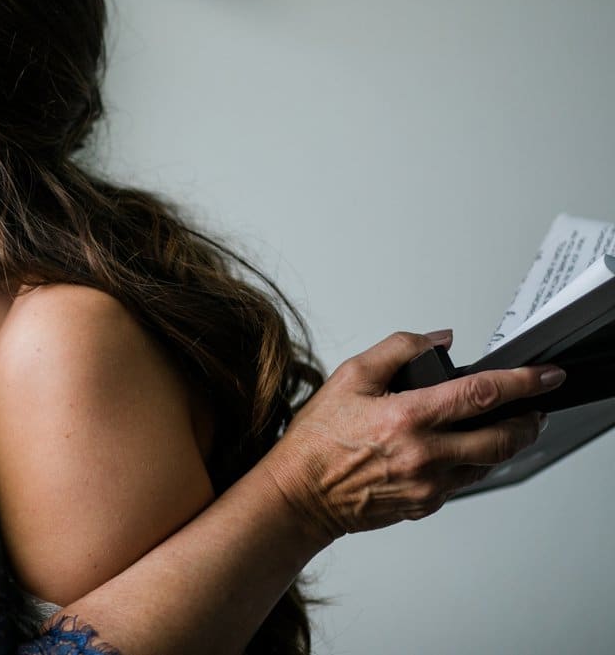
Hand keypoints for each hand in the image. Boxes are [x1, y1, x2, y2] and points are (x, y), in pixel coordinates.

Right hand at [262, 329, 559, 542]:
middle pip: (502, 438)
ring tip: (498, 427)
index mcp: (406, 418)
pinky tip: (455, 451)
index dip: (522, 382)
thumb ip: (397, 349)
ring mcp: (428, 485)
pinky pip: (464, 483)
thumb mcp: (349, 377)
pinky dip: (470, 464)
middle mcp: (424, 455)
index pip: (481, 395)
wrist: (299, 494)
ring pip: (489, 464)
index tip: (544, 375)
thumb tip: (439, 339)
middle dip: (529, 421)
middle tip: (535, 410)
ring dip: (503, 443)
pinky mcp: (426, 505)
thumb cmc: (317, 440)